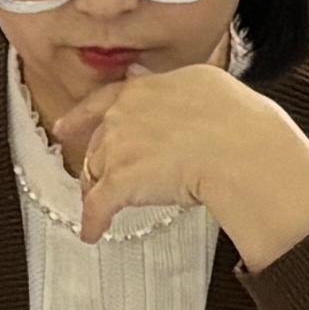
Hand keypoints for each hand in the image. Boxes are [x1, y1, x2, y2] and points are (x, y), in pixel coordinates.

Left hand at [52, 60, 308, 265]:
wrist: (243, 151)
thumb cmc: (239, 121)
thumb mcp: (204, 82)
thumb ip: (168, 84)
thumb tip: (142, 75)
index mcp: (147, 88)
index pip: (106, 101)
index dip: (82, 117)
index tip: (65, 126)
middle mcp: (126, 112)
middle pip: (100, 142)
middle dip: (98, 163)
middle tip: (99, 181)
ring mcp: (120, 146)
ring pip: (96, 173)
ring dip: (97, 192)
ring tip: (101, 211)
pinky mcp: (119, 182)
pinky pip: (97, 206)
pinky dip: (93, 223)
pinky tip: (92, 234)